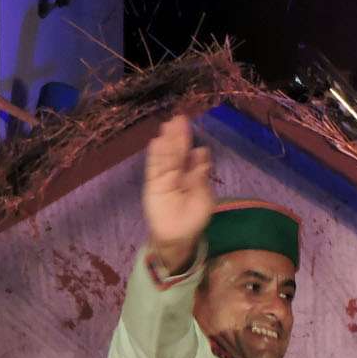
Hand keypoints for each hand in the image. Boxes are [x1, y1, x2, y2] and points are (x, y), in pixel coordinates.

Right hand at [143, 116, 212, 273]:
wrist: (177, 238)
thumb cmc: (193, 219)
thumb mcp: (204, 197)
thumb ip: (201, 176)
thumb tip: (202, 152)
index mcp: (192, 175)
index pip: (192, 156)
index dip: (191, 143)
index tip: (191, 128)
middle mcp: (178, 174)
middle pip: (178, 152)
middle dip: (178, 136)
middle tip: (179, 118)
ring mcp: (164, 179)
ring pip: (166, 157)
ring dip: (166, 142)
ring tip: (168, 126)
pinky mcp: (153, 185)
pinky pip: (153, 169)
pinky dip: (155, 156)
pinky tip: (156, 143)